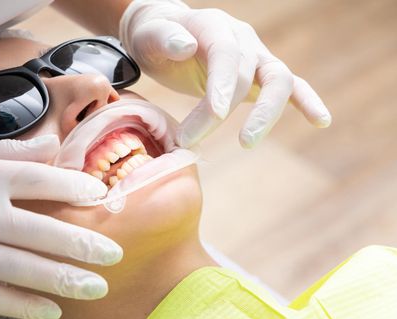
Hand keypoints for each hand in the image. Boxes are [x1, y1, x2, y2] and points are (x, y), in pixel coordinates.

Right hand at [0, 135, 121, 318]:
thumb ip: (9, 150)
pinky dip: (26, 304)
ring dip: (66, 280)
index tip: (101, 197)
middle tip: (114, 255)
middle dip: (84, 245)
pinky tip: (52, 309)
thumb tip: (52, 144)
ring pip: (26, 269)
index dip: (76, 189)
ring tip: (97, 287)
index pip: (41, 181)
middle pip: (44, 231)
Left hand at [120, 0, 331, 147]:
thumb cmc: (154, 36)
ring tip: (247, 142)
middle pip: (252, 72)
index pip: (227, 53)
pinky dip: (306, 101)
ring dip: (268, 114)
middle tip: (194, 140)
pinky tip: (321, 120)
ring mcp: (256, 56)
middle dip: (227, 110)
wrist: (165, 35)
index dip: (223, 84)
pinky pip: (290, 86)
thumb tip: (186, 45)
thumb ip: (165, 38)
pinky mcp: (261, 75)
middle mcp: (242, 38)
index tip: (213, 115)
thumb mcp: (149, 33)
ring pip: (279, 80)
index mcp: (214, 25)